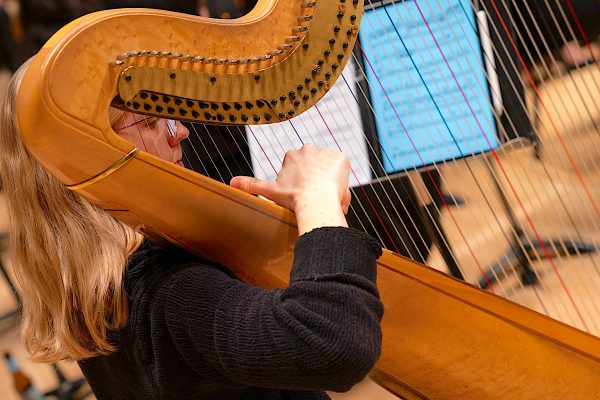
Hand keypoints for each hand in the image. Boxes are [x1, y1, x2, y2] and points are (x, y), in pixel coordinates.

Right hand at [230, 144, 350, 233]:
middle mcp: (308, 149)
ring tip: (326, 194)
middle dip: (315, 176)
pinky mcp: (342, 157)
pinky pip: (343, 166)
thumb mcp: (269, 191)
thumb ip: (251, 184)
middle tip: (314, 194)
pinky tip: (336, 187)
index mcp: (292, 155)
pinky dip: (341, 176)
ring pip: (329, 164)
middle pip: (314, 163)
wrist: (315, 201)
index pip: (299, 166)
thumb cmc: (292, 199)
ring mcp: (326, 152)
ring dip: (328, 176)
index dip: (302, 180)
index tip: (302, 191)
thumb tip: (231, 183)